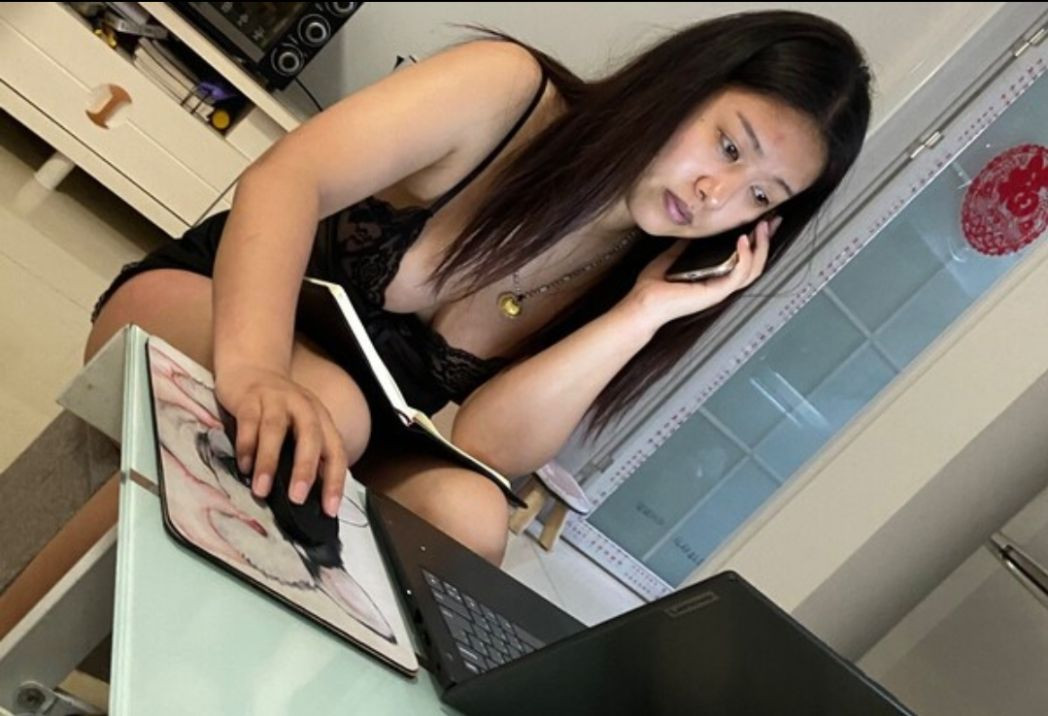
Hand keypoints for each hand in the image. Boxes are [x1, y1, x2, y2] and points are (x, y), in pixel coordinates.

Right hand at [215, 364, 346, 516]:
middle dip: (305, 470)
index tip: (330, 509)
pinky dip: (246, 446)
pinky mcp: (250, 398)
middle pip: (310, 437)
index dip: (335, 481)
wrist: (252, 369)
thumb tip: (308, 497)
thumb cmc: (279, 409)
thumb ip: (305, 454)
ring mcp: (276, 400)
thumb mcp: (299, 427)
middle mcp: (303, 407)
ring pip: (275, 430)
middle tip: (297, 499)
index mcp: (321, 419)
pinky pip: (249, 423)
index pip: (335, 451)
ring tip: (262, 490)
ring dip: (269, 462)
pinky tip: (243, 467)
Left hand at [626, 216, 781, 327]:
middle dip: (767, 241)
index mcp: (715, 276)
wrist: (642, 302)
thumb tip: (693, 230)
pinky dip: (745, 258)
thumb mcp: (672, 257)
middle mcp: (722, 284)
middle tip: (774, 220)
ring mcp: (720, 290)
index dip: (757, 241)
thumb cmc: (654, 285)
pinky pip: (738, 275)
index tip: (764, 221)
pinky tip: (742, 241)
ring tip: (761, 227)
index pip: (745, 259)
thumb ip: (685, 246)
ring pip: (754, 270)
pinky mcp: (715, 293)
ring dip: (761, 247)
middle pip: (756, 263)